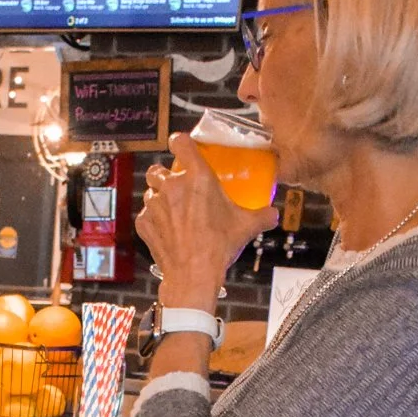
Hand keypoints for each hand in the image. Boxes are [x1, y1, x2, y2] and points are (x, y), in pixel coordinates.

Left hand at [138, 133, 280, 312]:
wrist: (193, 274)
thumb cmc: (219, 246)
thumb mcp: (246, 227)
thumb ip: (262, 215)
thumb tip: (273, 214)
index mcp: (197, 177)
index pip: (180, 142)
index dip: (180, 142)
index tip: (182, 146)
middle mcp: (172, 186)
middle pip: (158, 168)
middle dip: (166, 175)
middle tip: (179, 188)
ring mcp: (154, 204)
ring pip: (150, 191)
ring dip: (159, 198)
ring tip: (173, 211)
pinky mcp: (144, 223)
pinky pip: (146, 215)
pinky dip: (154, 220)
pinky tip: (167, 230)